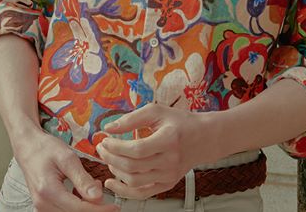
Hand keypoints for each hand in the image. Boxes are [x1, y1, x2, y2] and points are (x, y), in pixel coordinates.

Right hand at [11, 128, 118, 211]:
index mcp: (48, 191)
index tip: (115, 207)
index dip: (100, 210)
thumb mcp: (67, 158)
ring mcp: (42, 207)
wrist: (28, 147)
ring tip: (92, 187)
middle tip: (102, 189)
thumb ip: (82, 179)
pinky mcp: (44, 207)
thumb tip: (98, 197)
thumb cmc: (45, 148)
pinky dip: (77, 206)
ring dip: (86, 207)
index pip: (80, 209)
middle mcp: (43, 204)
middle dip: (94, 207)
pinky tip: (82, 192)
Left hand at [98, 104, 215, 199]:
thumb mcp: (156, 112)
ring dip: (115, 171)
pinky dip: (124, 190)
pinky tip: (112, 181)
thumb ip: (131, 118)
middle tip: (101, 148)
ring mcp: (169, 176)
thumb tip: (109, 127)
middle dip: (111, 157)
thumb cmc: (180, 122)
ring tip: (108, 159)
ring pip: (134, 181)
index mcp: (169, 140)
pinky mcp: (167, 184)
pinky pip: (142, 194)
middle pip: (133, 166)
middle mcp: (170, 161)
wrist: (203, 138)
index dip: (116, 147)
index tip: (104, 140)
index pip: (137, 149)